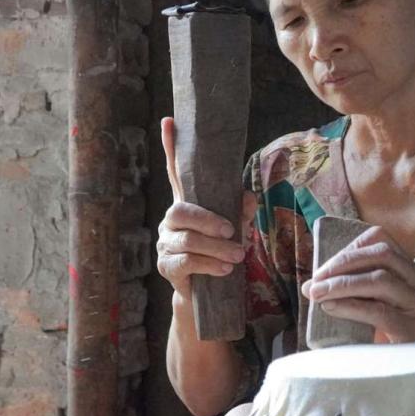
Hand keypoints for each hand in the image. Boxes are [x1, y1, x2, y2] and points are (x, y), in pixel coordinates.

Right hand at [156, 116, 256, 296]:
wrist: (207, 294)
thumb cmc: (221, 254)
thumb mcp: (236, 230)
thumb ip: (241, 212)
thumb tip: (248, 196)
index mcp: (187, 205)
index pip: (175, 172)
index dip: (171, 148)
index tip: (170, 121)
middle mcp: (170, 221)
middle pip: (180, 211)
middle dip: (208, 220)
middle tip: (232, 230)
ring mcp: (165, 243)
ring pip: (185, 239)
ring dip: (215, 247)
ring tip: (237, 255)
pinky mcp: (167, 267)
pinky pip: (185, 262)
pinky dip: (208, 265)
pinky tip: (224, 270)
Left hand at [300, 226, 414, 342]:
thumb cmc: (395, 339)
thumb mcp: (380, 306)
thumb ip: (355, 291)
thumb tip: (310, 285)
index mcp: (413, 272)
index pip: (382, 241)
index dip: (351, 248)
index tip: (326, 267)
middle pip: (382, 255)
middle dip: (343, 263)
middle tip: (316, 279)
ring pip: (381, 279)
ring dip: (342, 283)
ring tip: (317, 293)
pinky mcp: (413, 330)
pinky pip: (378, 311)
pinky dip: (350, 306)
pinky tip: (331, 308)